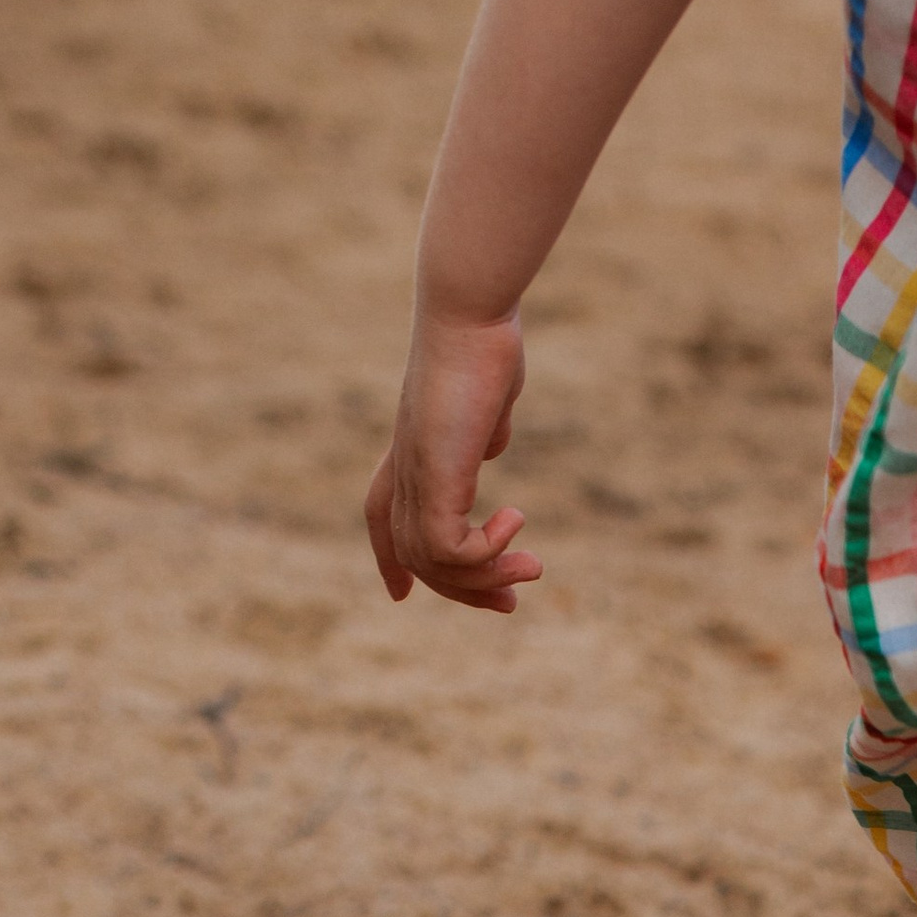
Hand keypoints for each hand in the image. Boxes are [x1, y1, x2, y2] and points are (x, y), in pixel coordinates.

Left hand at [364, 308, 543, 613]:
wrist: (469, 314)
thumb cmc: (484, 342)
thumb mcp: (488, 397)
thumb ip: (483, 428)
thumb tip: (488, 447)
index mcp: (412, 448)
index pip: (382, 516)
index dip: (389, 560)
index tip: (401, 595)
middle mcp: (406, 467)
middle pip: (415, 554)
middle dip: (465, 589)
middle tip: (514, 602)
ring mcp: (417, 473)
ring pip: (434, 560)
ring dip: (488, 577)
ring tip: (534, 566)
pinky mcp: (435, 476)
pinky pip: (449, 548)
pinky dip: (488, 552)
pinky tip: (518, 520)